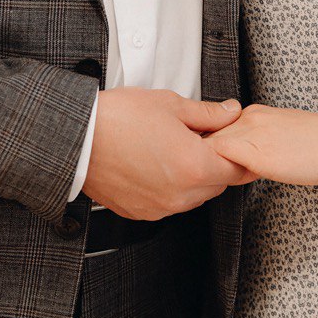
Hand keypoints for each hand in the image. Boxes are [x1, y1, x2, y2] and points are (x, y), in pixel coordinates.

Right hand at [82, 87, 253, 219]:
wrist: (78, 138)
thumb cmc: (120, 118)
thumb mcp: (171, 105)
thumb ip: (208, 114)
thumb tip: (231, 113)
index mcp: (194, 167)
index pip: (236, 169)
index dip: (239, 153)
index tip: (237, 142)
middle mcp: (180, 195)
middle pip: (217, 184)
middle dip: (216, 163)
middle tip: (203, 138)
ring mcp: (159, 207)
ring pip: (194, 196)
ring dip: (194, 177)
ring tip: (176, 148)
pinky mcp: (140, 212)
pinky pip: (169, 203)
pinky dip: (171, 187)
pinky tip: (157, 163)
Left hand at [204, 103, 317, 185]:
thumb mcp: (280, 139)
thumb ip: (255, 146)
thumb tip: (238, 165)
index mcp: (253, 114)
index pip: (213, 130)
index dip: (202, 150)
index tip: (198, 165)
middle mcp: (247, 118)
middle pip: (203, 136)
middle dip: (195, 157)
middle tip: (193, 178)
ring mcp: (250, 132)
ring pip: (207, 147)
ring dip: (202, 165)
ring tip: (202, 184)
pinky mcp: (256, 152)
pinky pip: (220, 160)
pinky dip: (213, 172)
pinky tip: (218, 186)